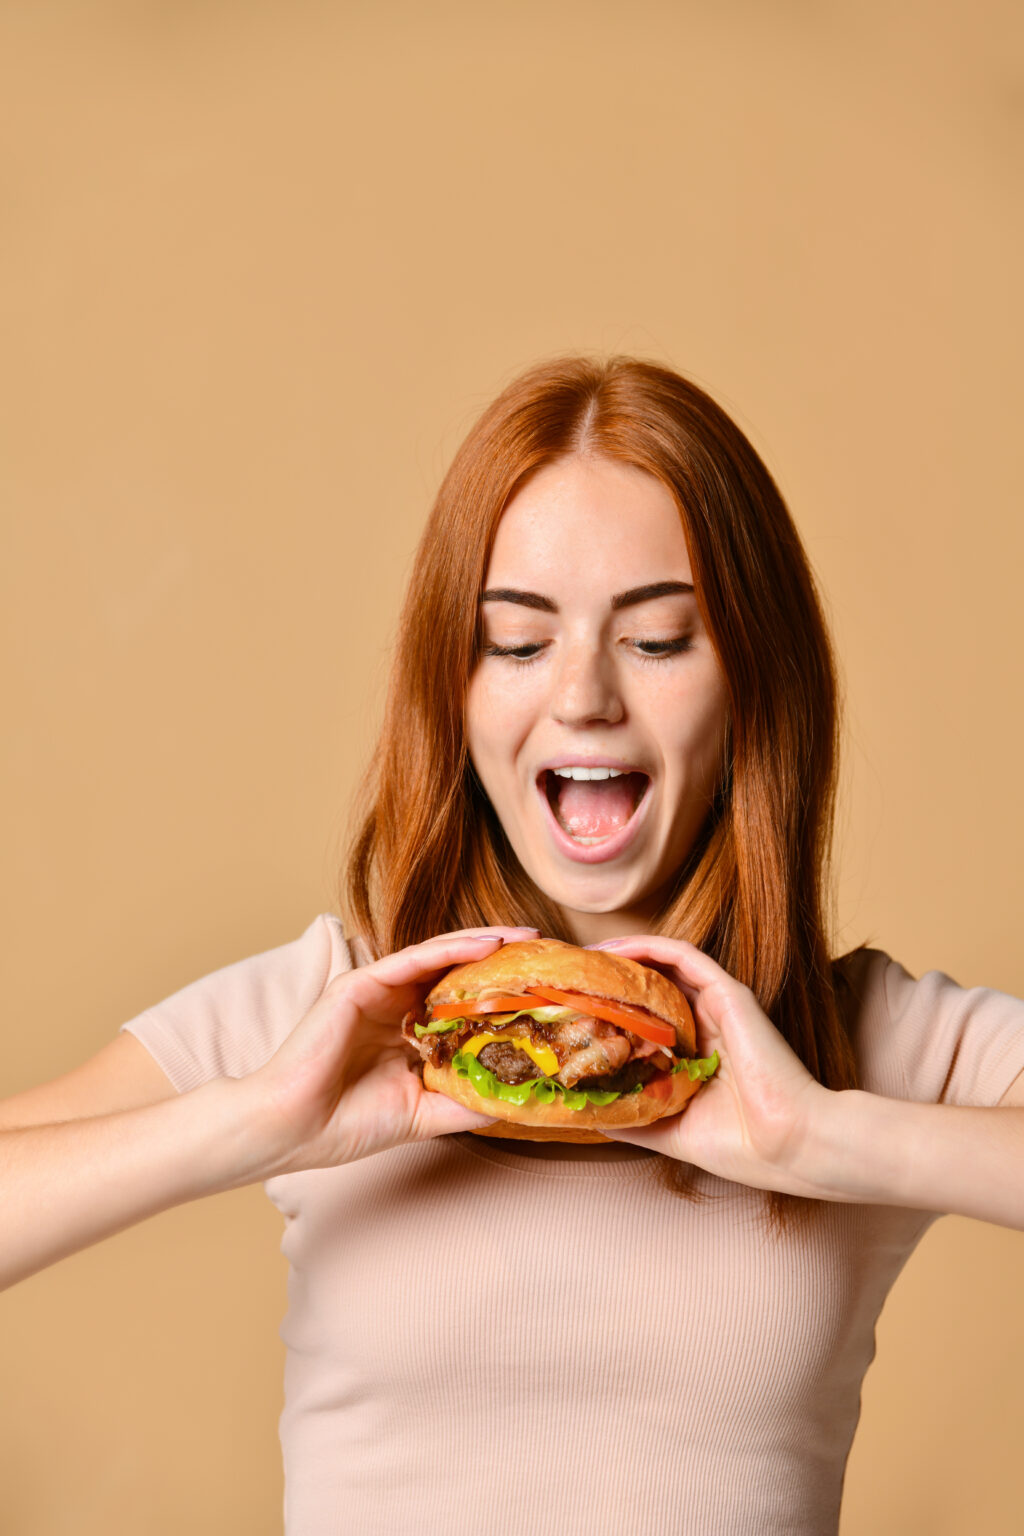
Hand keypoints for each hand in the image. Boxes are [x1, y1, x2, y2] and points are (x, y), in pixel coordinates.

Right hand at [242, 927, 539, 1175]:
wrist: (291, 1129)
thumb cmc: (345, 1124)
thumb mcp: (421, 1113)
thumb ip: (462, 1101)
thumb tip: (515, 1102)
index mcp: (406, 1031)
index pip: (461, 1001)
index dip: (500, 992)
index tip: (544, 989)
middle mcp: (394, 1004)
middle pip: (456, 972)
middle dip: (501, 960)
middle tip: (546, 951)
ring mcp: (377, 990)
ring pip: (440, 956)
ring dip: (484, 944)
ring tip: (526, 939)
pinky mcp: (360, 983)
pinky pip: (414, 958)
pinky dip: (452, 949)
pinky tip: (486, 945)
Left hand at [591, 935, 832, 1195]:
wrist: (792, 1147)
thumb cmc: (745, 1148)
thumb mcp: (673, 1132)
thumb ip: (636, 1118)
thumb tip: (589, 1115)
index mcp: (699, 1056)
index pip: (648, 1021)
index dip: (611, 1011)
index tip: (573, 1011)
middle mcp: (707, 1026)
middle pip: (652, 989)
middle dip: (610, 980)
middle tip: (569, 977)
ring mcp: (719, 1007)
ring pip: (663, 965)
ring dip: (622, 956)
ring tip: (583, 957)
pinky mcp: (729, 994)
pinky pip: (683, 956)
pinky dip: (648, 947)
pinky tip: (615, 949)